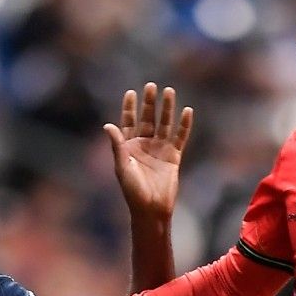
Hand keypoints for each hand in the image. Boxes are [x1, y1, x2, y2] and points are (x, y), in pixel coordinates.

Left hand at [104, 82, 193, 219]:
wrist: (151, 209)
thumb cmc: (132, 191)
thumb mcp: (122, 167)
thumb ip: (117, 146)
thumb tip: (108, 125)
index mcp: (128, 147)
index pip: (129, 122)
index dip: (130, 108)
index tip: (131, 92)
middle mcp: (144, 145)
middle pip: (147, 119)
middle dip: (149, 103)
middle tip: (151, 86)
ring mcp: (159, 149)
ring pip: (164, 124)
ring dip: (167, 109)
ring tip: (170, 91)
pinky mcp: (174, 156)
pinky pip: (180, 137)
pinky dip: (184, 125)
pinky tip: (187, 111)